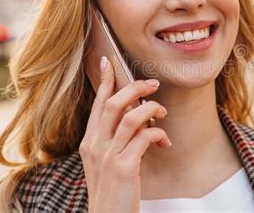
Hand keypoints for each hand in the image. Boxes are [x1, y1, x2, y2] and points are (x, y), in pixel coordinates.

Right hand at [79, 56, 170, 212]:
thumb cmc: (111, 190)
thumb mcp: (105, 162)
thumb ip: (115, 139)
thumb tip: (136, 116)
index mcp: (89, 142)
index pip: (97, 104)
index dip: (104, 81)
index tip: (108, 62)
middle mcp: (94, 146)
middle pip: (113, 104)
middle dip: (135, 88)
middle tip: (154, 84)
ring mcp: (107, 156)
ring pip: (131, 117)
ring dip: (151, 109)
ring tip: (162, 113)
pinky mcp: (123, 168)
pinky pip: (144, 137)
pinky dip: (158, 134)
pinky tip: (164, 142)